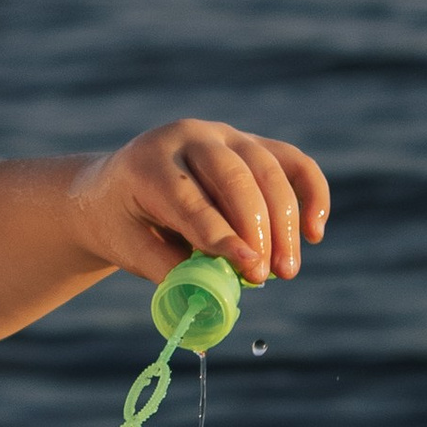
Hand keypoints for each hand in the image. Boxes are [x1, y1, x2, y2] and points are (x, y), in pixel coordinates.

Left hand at [64, 118, 329, 290]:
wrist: (112, 189)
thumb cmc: (122, 224)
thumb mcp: (129, 249)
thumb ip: (170, 269)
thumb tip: (218, 292)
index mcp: (148, 163)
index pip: (191, 200)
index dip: (222, 236)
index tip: (249, 268)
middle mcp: (188, 138)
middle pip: (235, 178)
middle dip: (257, 230)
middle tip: (266, 276)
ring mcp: (223, 135)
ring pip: (268, 169)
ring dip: (285, 222)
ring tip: (287, 270)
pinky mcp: (250, 143)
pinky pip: (291, 162)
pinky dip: (311, 193)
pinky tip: (314, 232)